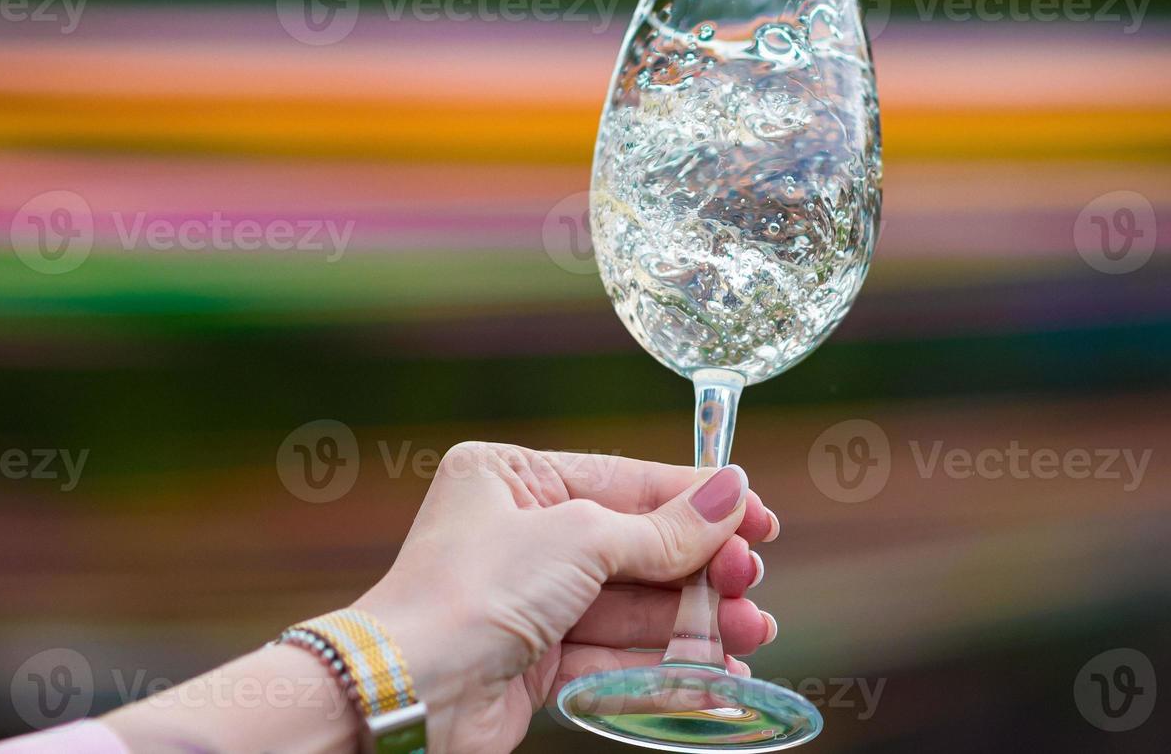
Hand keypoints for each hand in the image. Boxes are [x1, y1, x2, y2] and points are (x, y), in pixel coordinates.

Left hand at [356, 441, 779, 753]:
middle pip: (634, 547)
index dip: (696, 499)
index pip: (624, 480)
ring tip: (750, 634)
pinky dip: (664, 666)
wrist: (412, 691)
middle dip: (699, 569)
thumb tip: (730, 493)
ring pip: (630, 607)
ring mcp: (527, 600)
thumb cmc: (475, 591)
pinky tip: (715, 675)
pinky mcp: (534, 662)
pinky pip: (612, 656)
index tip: (758, 517)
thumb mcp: (580, 539)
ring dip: (693, 622)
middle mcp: (518, 534)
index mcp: (512, 478)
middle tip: (750, 583)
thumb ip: (661, 527)